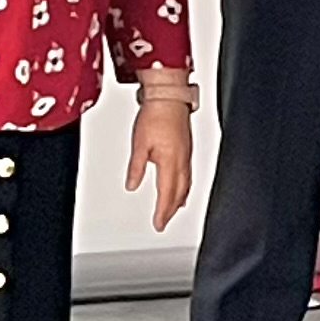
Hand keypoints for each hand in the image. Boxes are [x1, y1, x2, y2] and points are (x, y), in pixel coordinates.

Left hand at [127, 99, 194, 231]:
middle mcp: (182, 161)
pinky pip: (188, 174)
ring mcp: (186, 155)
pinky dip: (184, 186)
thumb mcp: (139, 144)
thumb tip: (131, 185)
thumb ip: (136, 167)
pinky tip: (180, 186)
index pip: (167, 194)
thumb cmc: (156, 115)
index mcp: (170, 162)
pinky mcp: (187, 148)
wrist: (169, 96)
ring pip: (185, 185)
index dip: (163, 212)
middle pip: (178, 193)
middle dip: (171, 210)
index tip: (159, 224)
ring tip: (173, 209)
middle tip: (164, 221)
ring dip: (179, 199)